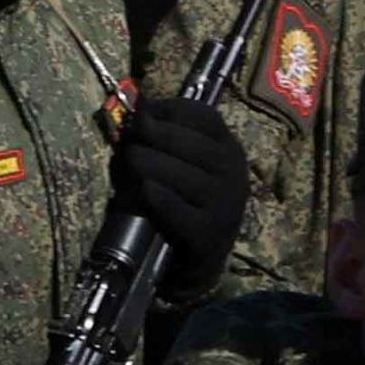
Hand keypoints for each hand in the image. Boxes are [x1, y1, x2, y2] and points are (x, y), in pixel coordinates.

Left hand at [113, 91, 246, 289]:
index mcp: (230, 150)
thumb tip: (138, 106)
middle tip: (132, 134)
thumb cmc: (190, 201)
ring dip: (155, 164)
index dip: (174, 109)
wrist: (202, 258)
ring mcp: (224, 206)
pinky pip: (182, 212)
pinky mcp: (208, 235)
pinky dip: (162, 199)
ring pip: (189, 178)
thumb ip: (170, 137)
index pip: (207, 119)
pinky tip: (145, 189)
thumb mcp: (190, 165)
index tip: (145, 109)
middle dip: (159, 135)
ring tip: (130, 158)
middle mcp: (234, 175)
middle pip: (197, 146)